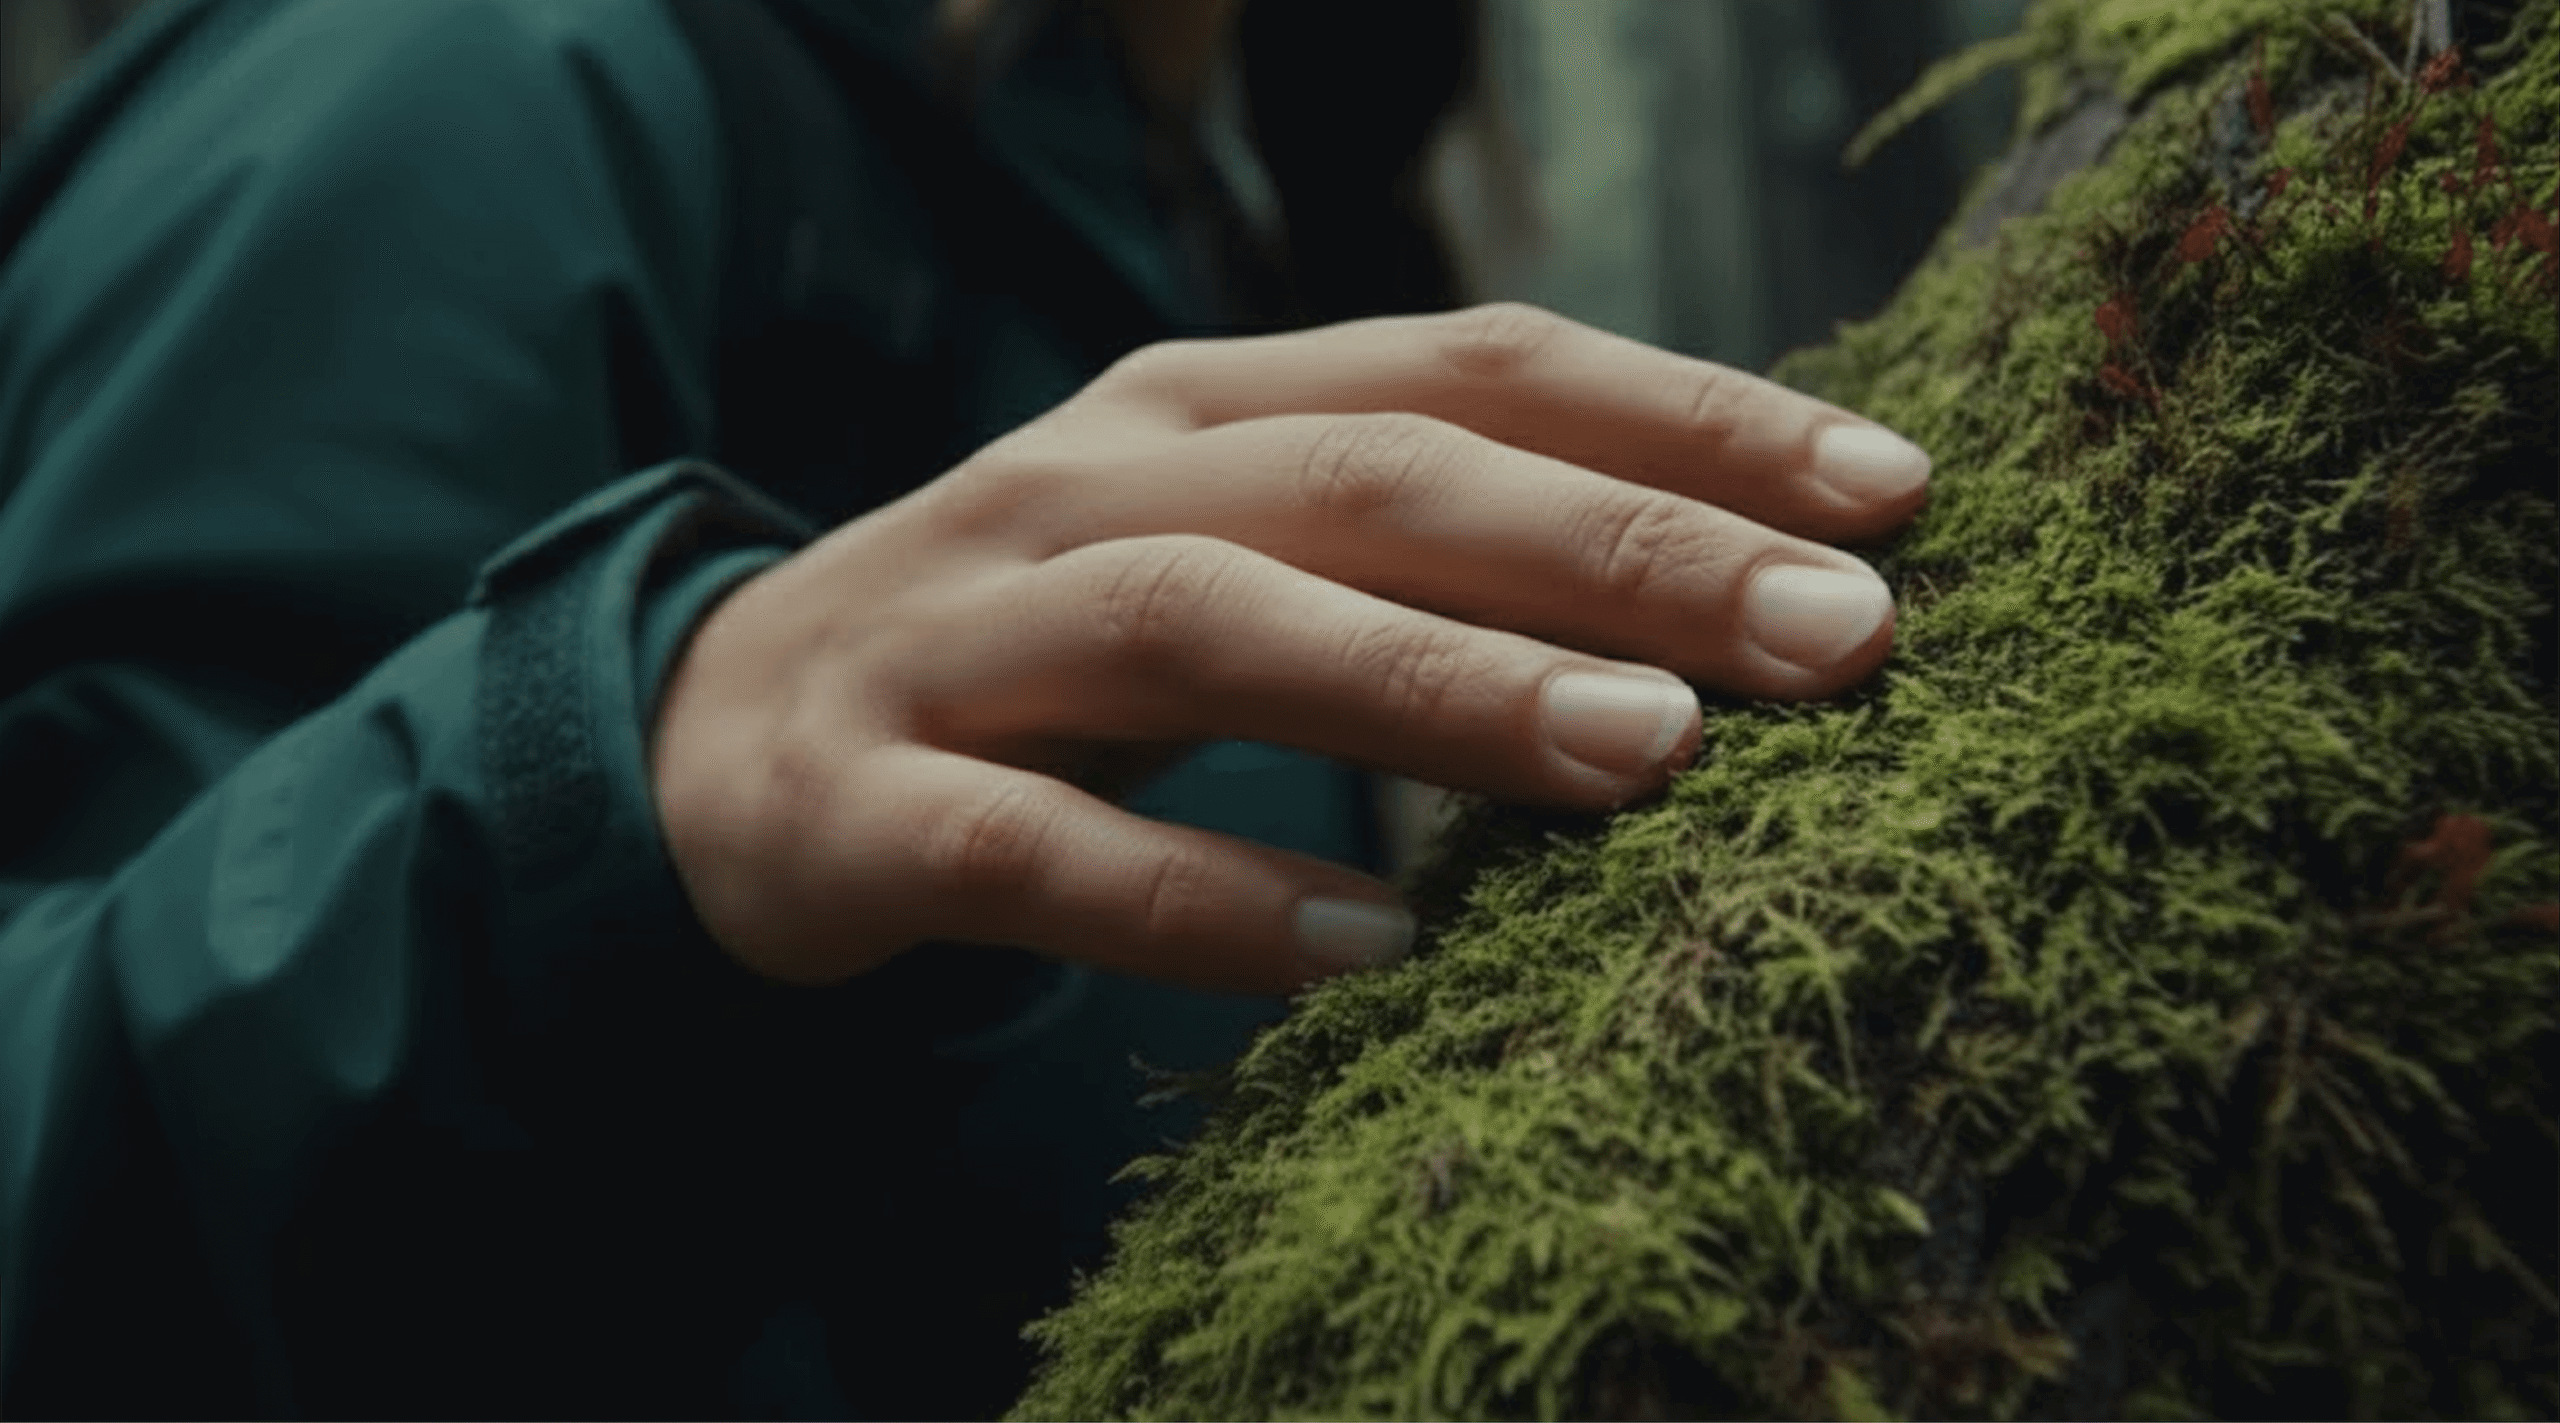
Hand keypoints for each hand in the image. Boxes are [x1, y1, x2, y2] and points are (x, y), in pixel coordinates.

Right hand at [649, 304, 1928, 992]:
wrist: (722, 739)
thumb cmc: (1045, 648)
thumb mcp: (1233, 550)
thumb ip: (1423, 548)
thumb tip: (1723, 587)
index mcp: (1203, 404)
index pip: (1470, 365)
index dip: (1685, 413)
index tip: (1895, 496)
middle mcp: (1090, 481)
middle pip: (1375, 480)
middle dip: (1619, 546)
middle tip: (1842, 638)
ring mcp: (967, 635)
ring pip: (1211, 626)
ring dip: (1438, 689)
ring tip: (1650, 761)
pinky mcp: (868, 803)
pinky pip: (1043, 852)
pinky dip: (1209, 900)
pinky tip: (1373, 953)